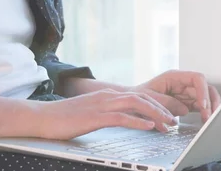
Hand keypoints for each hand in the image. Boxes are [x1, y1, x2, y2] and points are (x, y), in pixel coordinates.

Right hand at [34, 89, 177, 139]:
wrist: (42, 117)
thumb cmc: (65, 118)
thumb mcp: (92, 112)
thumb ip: (109, 113)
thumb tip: (126, 119)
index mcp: (108, 94)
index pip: (139, 94)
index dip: (158, 102)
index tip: (172, 111)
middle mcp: (108, 95)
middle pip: (143, 96)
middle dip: (163, 106)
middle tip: (178, 117)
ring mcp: (102, 105)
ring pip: (136, 104)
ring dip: (156, 113)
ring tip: (169, 123)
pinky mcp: (95, 117)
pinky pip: (122, 117)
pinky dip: (138, 122)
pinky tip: (150, 127)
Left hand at [132, 70, 220, 122]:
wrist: (132, 102)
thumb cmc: (138, 96)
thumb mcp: (150, 97)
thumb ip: (167, 102)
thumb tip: (184, 110)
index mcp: (174, 77)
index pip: (197, 78)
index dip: (203, 91)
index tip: (202, 105)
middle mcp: (183, 83)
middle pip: (205, 88)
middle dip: (210, 102)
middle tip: (210, 116)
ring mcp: (186, 93)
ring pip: (206, 97)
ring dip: (210, 108)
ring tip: (210, 120)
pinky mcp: (186, 103)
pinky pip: (200, 106)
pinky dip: (205, 113)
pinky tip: (205, 121)